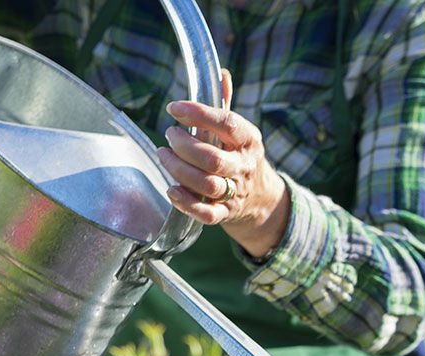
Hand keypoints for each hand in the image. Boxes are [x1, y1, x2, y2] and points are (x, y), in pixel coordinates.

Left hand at [160, 69, 290, 257]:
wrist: (260, 197)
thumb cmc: (238, 154)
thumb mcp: (238, 129)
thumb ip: (225, 103)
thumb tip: (220, 72)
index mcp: (248, 140)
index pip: (227, 124)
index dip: (199, 114)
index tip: (174, 108)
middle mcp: (243, 166)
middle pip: (212, 159)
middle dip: (183, 146)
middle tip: (169, 135)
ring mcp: (236, 192)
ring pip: (206, 184)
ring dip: (178, 170)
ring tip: (163, 154)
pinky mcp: (225, 213)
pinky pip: (206, 213)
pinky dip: (186, 203)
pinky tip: (171, 189)